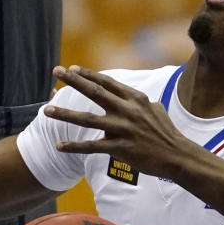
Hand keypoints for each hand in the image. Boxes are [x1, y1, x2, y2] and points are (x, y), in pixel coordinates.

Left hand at [44, 66, 186, 175]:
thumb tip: (134, 96)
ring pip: (87, 119)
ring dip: (65, 114)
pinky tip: (59, 146)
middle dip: (73, 81)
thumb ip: (141, 101)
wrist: (177, 156)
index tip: (71, 68)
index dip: (88, 74)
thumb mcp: (156, 109)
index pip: (107, 82)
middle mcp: (127, 110)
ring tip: (46, 110)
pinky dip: (74, 147)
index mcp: (135, 99)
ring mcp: (123, 129)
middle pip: (94, 92)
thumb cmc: (166, 133)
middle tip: (55, 71)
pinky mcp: (120, 148)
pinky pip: (92, 147)